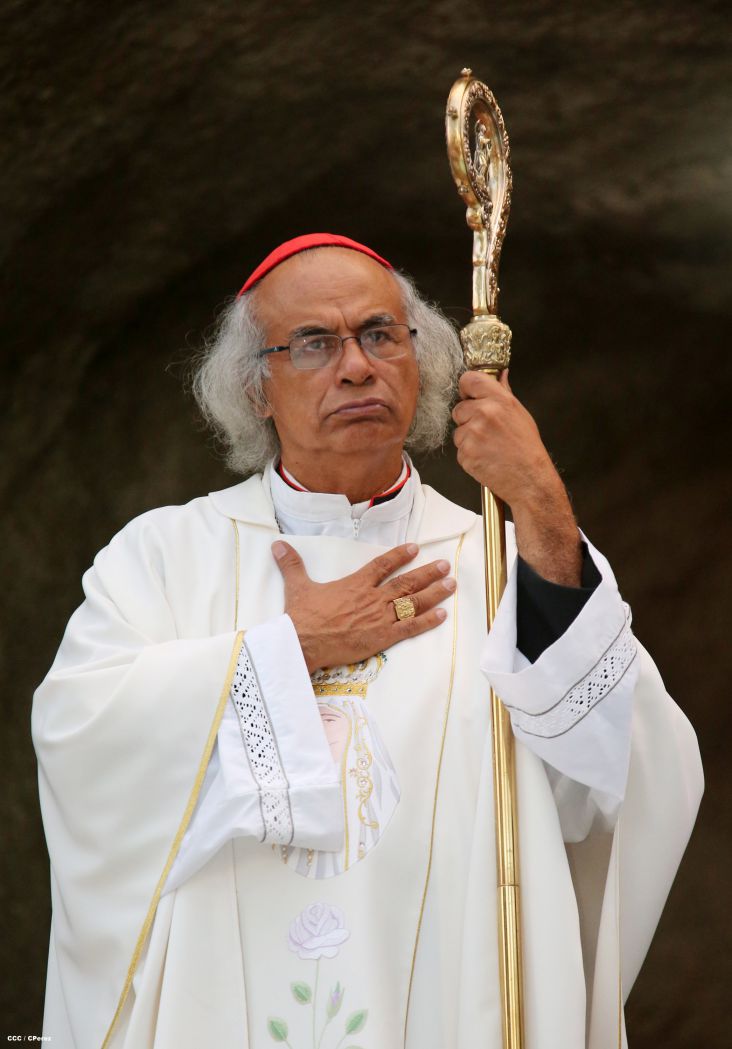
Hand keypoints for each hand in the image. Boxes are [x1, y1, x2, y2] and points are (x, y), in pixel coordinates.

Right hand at [272, 541, 454, 672]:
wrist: (303, 642)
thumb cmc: (301, 616)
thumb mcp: (297, 586)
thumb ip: (292, 565)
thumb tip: (277, 545)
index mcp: (355, 584)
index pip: (382, 565)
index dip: (400, 556)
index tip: (415, 548)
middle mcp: (372, 598)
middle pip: (406, 583)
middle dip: (428, 573)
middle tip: (446, 566)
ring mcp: (379, 618)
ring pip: (412, 603)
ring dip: (434, 593)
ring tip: (451, 584)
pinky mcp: (382, 638)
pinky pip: (410, 628)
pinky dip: (427, 621)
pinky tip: (442, 615)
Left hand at [452, 370, 558, 508]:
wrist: (529, 480)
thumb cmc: (527, 449)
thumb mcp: (520, 414)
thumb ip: (504, 393)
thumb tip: (500, 375)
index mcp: (500, 400)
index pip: (468, 380)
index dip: (466, 388)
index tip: (469, 396)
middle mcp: (484, 413)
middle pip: (458, 408)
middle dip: (467, 419)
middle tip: (486, 431)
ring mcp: (473, 434)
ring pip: (458, 431)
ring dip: (468, 438)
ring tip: (489, 447)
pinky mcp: (465, 453)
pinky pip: (459, 449)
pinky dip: (469, 454)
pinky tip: (486, 457)